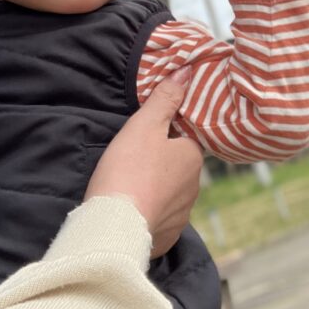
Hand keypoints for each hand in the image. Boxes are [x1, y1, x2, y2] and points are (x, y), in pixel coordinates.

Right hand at [85, 67, 202, 257]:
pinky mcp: (166, 237)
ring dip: (156, 189)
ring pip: (171, 194)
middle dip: (162, 162)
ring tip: (130, 185)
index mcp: (192, 158)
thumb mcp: (144, 125)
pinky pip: (161, 220)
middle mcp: (194, 187)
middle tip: (133, 159)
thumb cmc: (129, 169)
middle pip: (179, 167)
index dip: (168, 133)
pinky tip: (133, 211)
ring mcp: (181, 215)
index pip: (186, 138)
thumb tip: (187, 71)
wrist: (114, 227)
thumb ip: (165, 98)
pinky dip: (150, 214)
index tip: (148, 135)